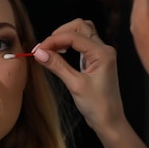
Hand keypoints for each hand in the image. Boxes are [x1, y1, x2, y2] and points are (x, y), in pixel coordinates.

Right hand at [33, 19, 125, 134]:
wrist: (109, 121)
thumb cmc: (98, 106)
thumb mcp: (75, 85)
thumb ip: (57, 66)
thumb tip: (39, 53)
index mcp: (103, 53)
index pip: (74, 36)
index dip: (54, 40)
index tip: (38, 49)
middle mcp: (104, 49)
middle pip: (80, 26)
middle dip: (60, 33)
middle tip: (44, 47)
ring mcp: (101, 53)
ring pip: (82, 32)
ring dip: (65, 36)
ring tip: (50, 49)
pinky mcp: (96, 59)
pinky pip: (82, 43)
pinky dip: (69, 44)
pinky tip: (59, 53)